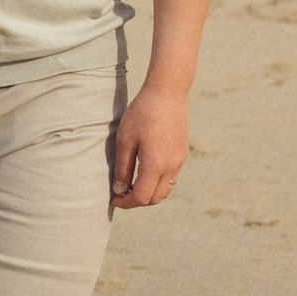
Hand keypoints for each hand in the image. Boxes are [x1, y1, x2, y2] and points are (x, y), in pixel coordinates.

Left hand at [111, 78, 187, 208]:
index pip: (141, 197)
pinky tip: (144, 172)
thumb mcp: (125, 139)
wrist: (168, 92)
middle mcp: (171, 167)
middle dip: (137, 200)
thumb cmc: (142, 112)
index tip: (114, 199)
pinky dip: (158, 183)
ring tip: (131, 184)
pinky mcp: (182, 154)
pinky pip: (171, 178)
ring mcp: (179, 161)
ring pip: (165, 190)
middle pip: (155, 198)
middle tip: (121, 193)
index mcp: (155, 164)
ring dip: (149, 193)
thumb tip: (119, 190)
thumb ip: (122, 168)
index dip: (126, 203)